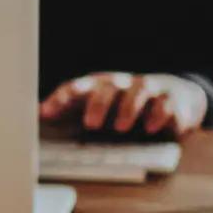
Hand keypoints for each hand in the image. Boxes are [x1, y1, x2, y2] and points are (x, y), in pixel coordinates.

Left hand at [39, 71, 209, 139]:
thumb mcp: (100, 108)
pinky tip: (153, 128)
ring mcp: (148, 89)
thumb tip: (35, 115)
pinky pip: (166, 103)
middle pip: (108, 86)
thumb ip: (72, 112)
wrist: (176, 96)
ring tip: (121, 127)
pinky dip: (160, 115)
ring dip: (129, 108)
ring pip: (139, 90)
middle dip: (98, 104)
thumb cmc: (127, 105)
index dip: (61, 99)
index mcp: (100, 87)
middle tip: (91, 124)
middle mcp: (123, 84)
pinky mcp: (171, 98)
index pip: (77, 87)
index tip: (45, 113)